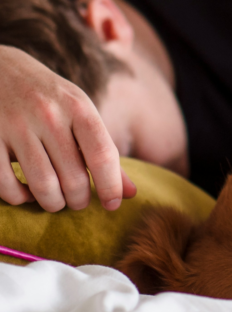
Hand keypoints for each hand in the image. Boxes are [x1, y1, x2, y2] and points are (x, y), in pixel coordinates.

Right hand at [0, 46, 135, 211]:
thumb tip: (131, 194)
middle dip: (79, 200)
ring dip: (52, 203)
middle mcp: (48, 114)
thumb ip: (104, 152)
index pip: (103, 156)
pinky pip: (6, 183)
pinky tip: (26, 192)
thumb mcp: (81, 113)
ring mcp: (15, 125)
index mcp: (78, 107)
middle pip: (74, 178)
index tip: (112, 205)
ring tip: (56, 200)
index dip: (111, 187)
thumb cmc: (50, 98)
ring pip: (43, 186)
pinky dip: (18, 197)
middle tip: (78, 201)